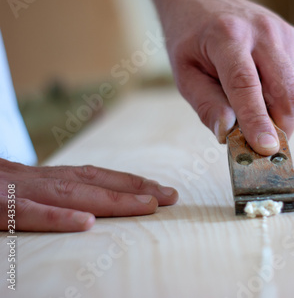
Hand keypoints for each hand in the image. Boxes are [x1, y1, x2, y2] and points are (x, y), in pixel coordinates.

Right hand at [0, 159, 177, 231]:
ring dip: (112, 199)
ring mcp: (15, 190)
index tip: (161, 190)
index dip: (129, 181)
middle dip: (135, 188)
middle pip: (94, 181)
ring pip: (71, 193)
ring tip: (149, 205)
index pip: (95, 175)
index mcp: (44, 176)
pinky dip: (56, 217)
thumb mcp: (21, 187)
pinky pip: (27, 213)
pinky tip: (85, 223)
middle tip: (172, 196)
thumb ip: (50, 194)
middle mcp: (36, 179)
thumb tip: (86, 208)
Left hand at [156, 0, 293, 154]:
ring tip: (252, 109)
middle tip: (264, 148)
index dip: (257, 120)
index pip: (246, 84)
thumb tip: (228, 134)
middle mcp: (262, 30)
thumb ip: (206, 104)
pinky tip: (258, 83)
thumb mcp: (184, 73)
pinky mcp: (292, 38)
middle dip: (281, 127)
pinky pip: (292, 80)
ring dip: (277, 112)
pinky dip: (277, 95)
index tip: (267, 149)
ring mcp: (282, 32)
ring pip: (293, 90)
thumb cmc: (191, 39)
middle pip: (286, 90)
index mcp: (227, 36)